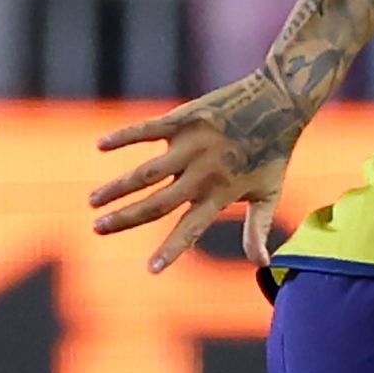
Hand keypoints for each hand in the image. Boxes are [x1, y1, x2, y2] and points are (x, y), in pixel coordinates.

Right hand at [88, 68, 302, 271]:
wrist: (280, 102)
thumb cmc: (274, 153)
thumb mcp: (270, 194)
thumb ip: (257, 229)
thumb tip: (262, 265)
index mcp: (221, 194)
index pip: (191, 229)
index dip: (172, 250)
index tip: (151, 270)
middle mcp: (203, 173)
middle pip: (157, 203)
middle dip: (125, 218)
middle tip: (98, 228)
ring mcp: (192, 145)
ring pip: (146, 172)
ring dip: (117, 187)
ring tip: (93, 201)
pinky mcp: (185, 119)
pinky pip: (147, 130)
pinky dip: (123, 137)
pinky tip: (100, 146)